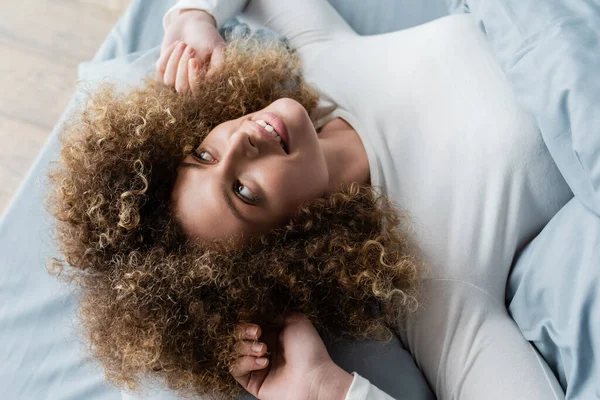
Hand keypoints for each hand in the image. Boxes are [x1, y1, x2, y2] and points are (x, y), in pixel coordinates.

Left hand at [157, 10, 225, 92]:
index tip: (194, 60)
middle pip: (181, 88)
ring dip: (175, 59)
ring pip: (169, 80)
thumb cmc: (207, 37)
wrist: (192, 24)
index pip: (197, 92)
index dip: (193, 78)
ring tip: (183, 44)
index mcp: (206, 84)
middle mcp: (190, 85)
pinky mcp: (164, 71)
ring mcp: (176, 79)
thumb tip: (209, 80)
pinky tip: (177, 44)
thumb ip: (218, 65)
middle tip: (190, 48)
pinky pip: (161, 68)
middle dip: (183, 67)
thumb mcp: (218, 48)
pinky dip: (168, 53)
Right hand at [230, 315, 353, 399]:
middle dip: (244, 332)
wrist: (313, 378)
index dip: (248, 320)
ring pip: (236, 352)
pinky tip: (263, 363)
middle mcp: (265, 350)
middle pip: (240, 337)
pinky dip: (245, 363)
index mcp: (274, 335)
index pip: (251, 324)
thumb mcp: (297, 321)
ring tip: (263, 350)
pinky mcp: (253, 381)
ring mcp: (258, 366)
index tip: (250, 316)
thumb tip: (264, 312)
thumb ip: (278, 314)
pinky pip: (236, 369)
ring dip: (246, 348)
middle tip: (257, 333)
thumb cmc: (309, 349)